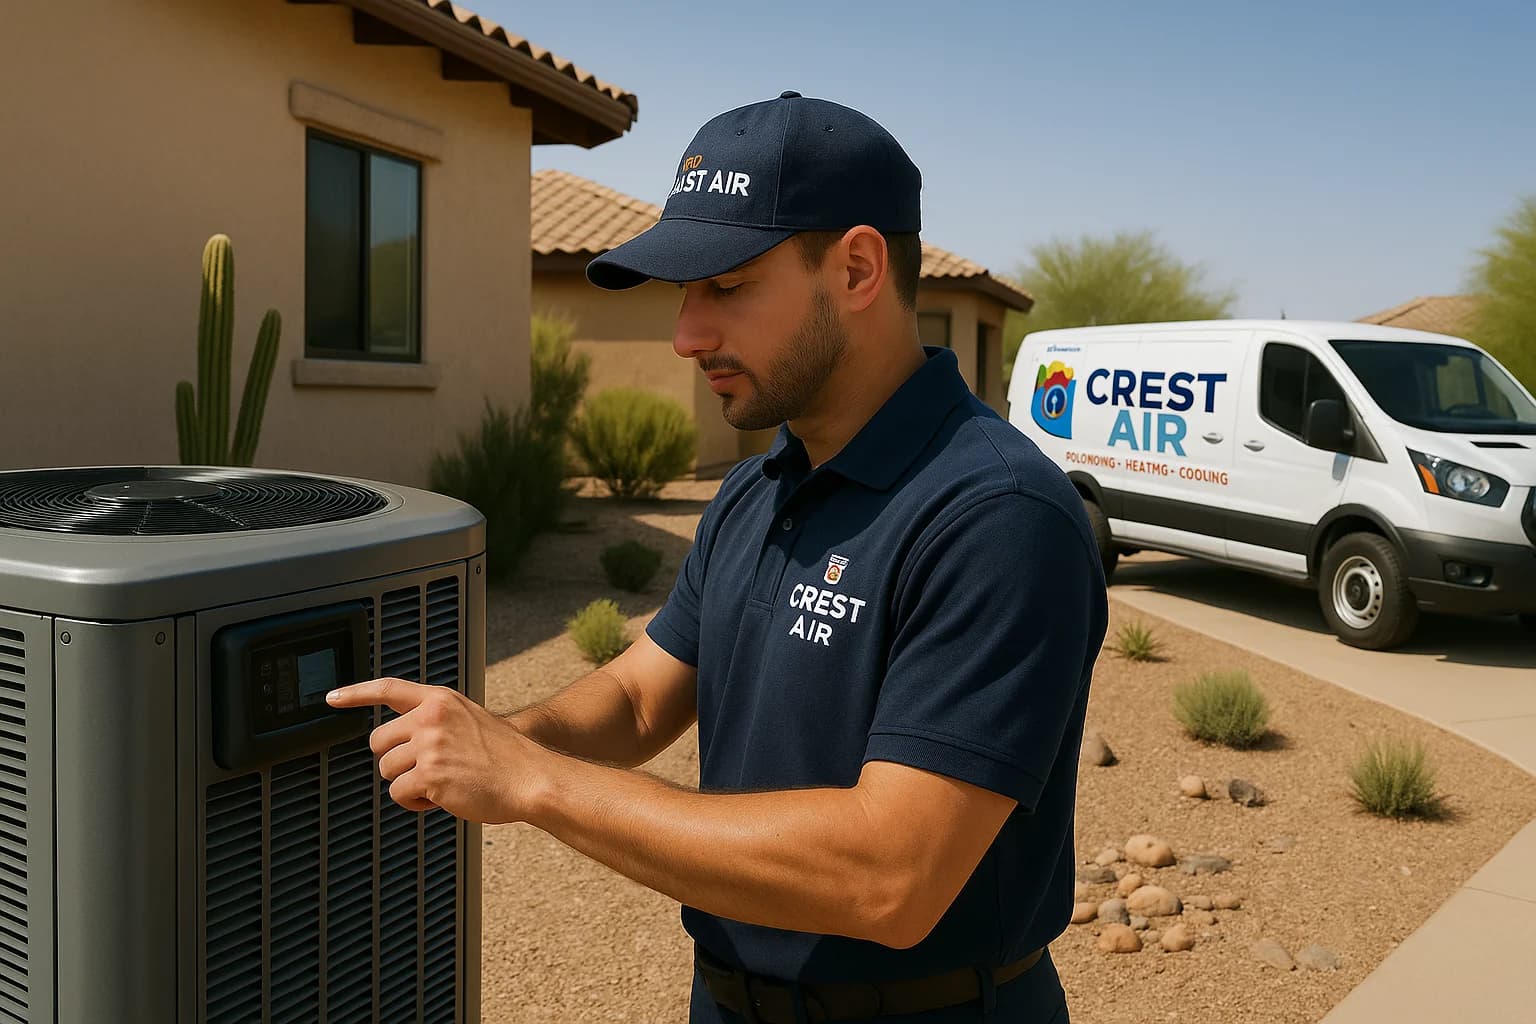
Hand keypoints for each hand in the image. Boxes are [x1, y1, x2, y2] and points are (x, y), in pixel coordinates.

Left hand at [325, 677, 546, 823]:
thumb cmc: (506, 757)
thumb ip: (436, 721)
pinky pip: (399, 795)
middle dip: (396, 761)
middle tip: (427, 770)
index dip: (356, 693)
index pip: (388, 688)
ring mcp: (429, 745)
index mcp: (440, 700)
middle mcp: (431, 717)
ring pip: (388, 771)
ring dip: (409, 785)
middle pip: (378, 742)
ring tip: (444, 783)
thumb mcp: (470, 720)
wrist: (532, 777)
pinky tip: (444, 798)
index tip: (332, 698)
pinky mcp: (429, 775)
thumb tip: (402, 739)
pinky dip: (417, 804)